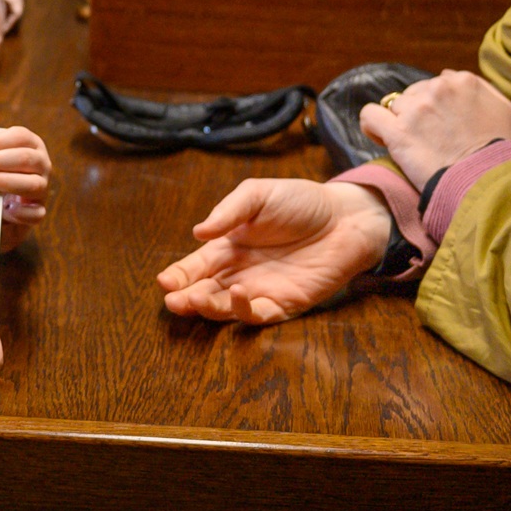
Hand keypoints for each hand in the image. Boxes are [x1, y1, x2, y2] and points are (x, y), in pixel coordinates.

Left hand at [0, 126, 50, 250]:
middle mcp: (42, 165)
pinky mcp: (38, 211)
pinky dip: (21, 211)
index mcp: (31, 145)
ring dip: (7, 182)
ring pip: (34, 184)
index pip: (21, 136)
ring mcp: (43, 189)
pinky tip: (4, 209)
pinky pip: (36, 213)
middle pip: (26, 158)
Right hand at [156, 179, 390, 324]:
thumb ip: (228, 212)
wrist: (346, 217)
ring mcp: (262, 291)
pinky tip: (237, 294)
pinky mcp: (286, 304)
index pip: (195, 267)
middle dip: (186, 298)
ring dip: (209, 307)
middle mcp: (240, 273)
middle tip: (173, 300)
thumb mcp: (258, 195)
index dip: (178, 276)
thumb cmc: (301, 202)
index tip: (164, 281)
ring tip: (196, 299)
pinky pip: (260, 315)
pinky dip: (245, 310)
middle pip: (204, 291)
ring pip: (226, 309)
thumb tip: (198, 232)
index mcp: (228, 247)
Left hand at [359, 69, 510, 188]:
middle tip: (429, 140)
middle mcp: (438, 88)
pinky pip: (370, 115)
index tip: (440, 126)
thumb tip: (447, 75)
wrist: (487, 183)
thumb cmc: (499, 152)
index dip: (436, 106)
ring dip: (400, 122)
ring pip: (394, 105)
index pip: (437, 83)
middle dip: (419, 113)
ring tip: (414, 145)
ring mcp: (417, 108)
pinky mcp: (398, 131)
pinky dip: (372, 126)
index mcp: (464, 81)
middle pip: (415, 93)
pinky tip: (382, 138)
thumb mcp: (503, 110)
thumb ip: (479, 88)